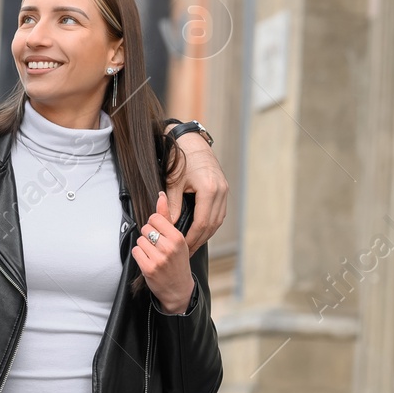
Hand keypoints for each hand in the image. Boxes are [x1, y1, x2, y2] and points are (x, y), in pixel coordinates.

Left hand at [131, 192, 195, 313]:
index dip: (154, 225)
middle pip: (146, 228)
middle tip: (157, 246)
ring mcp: (159, 259)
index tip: (160, 234)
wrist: (179, 290)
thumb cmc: (178, 262)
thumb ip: (167, 217)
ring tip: (154, 254)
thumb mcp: (177, 240)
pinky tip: (148, 260)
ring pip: (140, 240)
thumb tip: (160, 196)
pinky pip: (136, 251)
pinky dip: (139, 255)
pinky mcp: (149, 268)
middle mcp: (169, 247)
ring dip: (144, 246)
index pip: (155, 218)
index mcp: (178, 238)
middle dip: (148, 236)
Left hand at [166, 130, 228, 252]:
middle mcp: (221, 191)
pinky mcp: (224, 188)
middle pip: (212, 224)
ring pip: (218, 220)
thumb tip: (169, 225)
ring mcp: (224, 190)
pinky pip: (219, 212)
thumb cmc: (180, 159)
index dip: (192, 237)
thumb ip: (172, 205)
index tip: (183, 247)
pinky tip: (202, 230)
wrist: (191, 141)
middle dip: (200, 239)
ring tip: (194, 244)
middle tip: (188, 251)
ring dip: (207, 233)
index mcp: (209, 190)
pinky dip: (211, 223)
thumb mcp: (173, 183)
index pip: (202, 223)